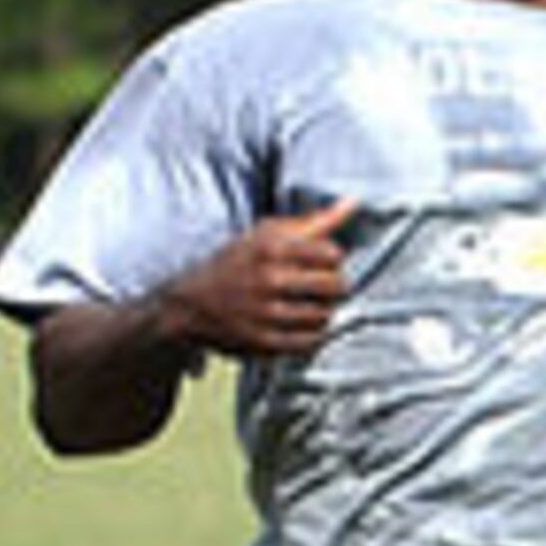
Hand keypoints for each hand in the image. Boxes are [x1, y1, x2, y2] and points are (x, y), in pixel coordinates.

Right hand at [159, 198, 361, 357]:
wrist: (192, 303)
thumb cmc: (238, 263)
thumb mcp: (266, 234)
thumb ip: (313, 221)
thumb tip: (354, 203)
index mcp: (270, 248)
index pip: (332, 254)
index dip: (334, 259)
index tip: (324, 262)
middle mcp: (268, 280)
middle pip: (334, 286)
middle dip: (335, 286)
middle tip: (324, 286)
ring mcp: (266, 314)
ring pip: (325, 315)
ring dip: (325, 310)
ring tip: (313, 304)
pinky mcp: (264, 342)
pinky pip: (310, 342)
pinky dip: (314, 334)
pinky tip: (305, 325)